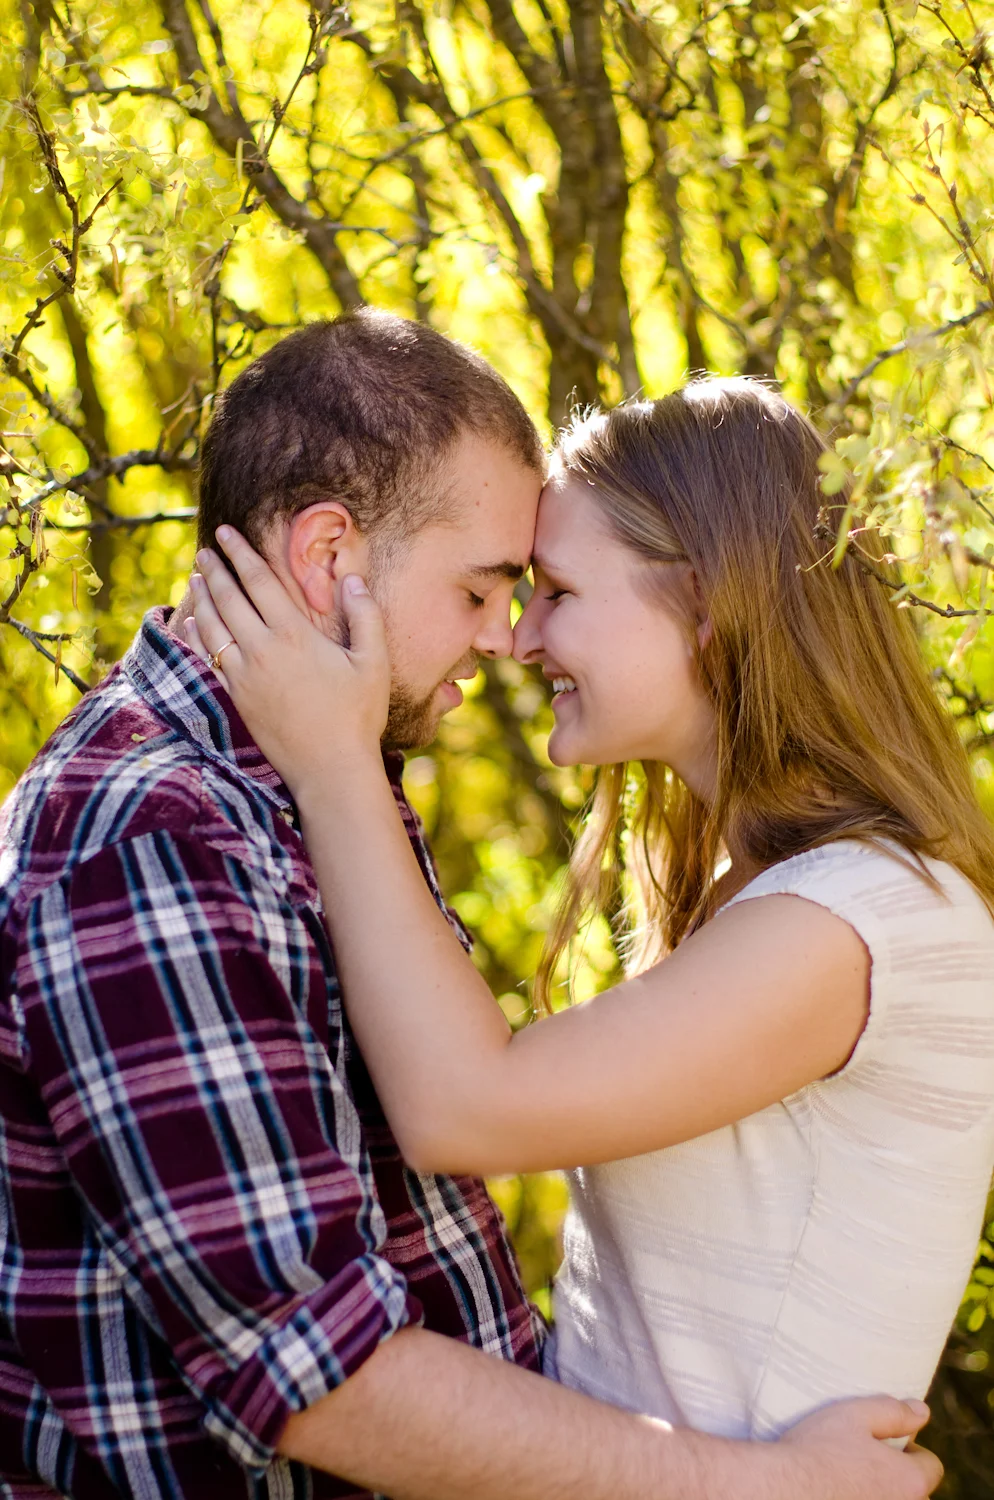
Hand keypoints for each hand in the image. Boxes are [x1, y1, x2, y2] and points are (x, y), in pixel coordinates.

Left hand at [186, 526, 389, 795]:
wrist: (330, 769)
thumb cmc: (358, 715)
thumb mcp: (374, 662)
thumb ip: (365, 615)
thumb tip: (352, 578)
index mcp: (295, 635)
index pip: (258, 582)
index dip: (239, 554)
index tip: (225, 533)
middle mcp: (262, 651)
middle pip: (228, 599)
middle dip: (214, 570)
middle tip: (205, 550)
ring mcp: (244, 677)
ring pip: (211, 627)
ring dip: (201, 599)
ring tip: (196, 579)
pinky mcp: (235, 700)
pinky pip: (207, 660)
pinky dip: (195, 638)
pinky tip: (191, 626)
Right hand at [767, 1396, 941, 1499]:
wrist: (782, 1487)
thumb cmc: (819, 1449)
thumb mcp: (855, 1415)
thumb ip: (893, 1412)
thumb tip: (922, 1411)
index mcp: (910, 1481)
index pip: (932, 1467)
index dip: (912, 1450)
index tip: (889, 1443)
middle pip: (916, 1492)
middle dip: (900, 1477)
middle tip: (869, 1460)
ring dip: (882, 1491)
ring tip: (853, 1477)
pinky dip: (861, 1498)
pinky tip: (840, 1490)